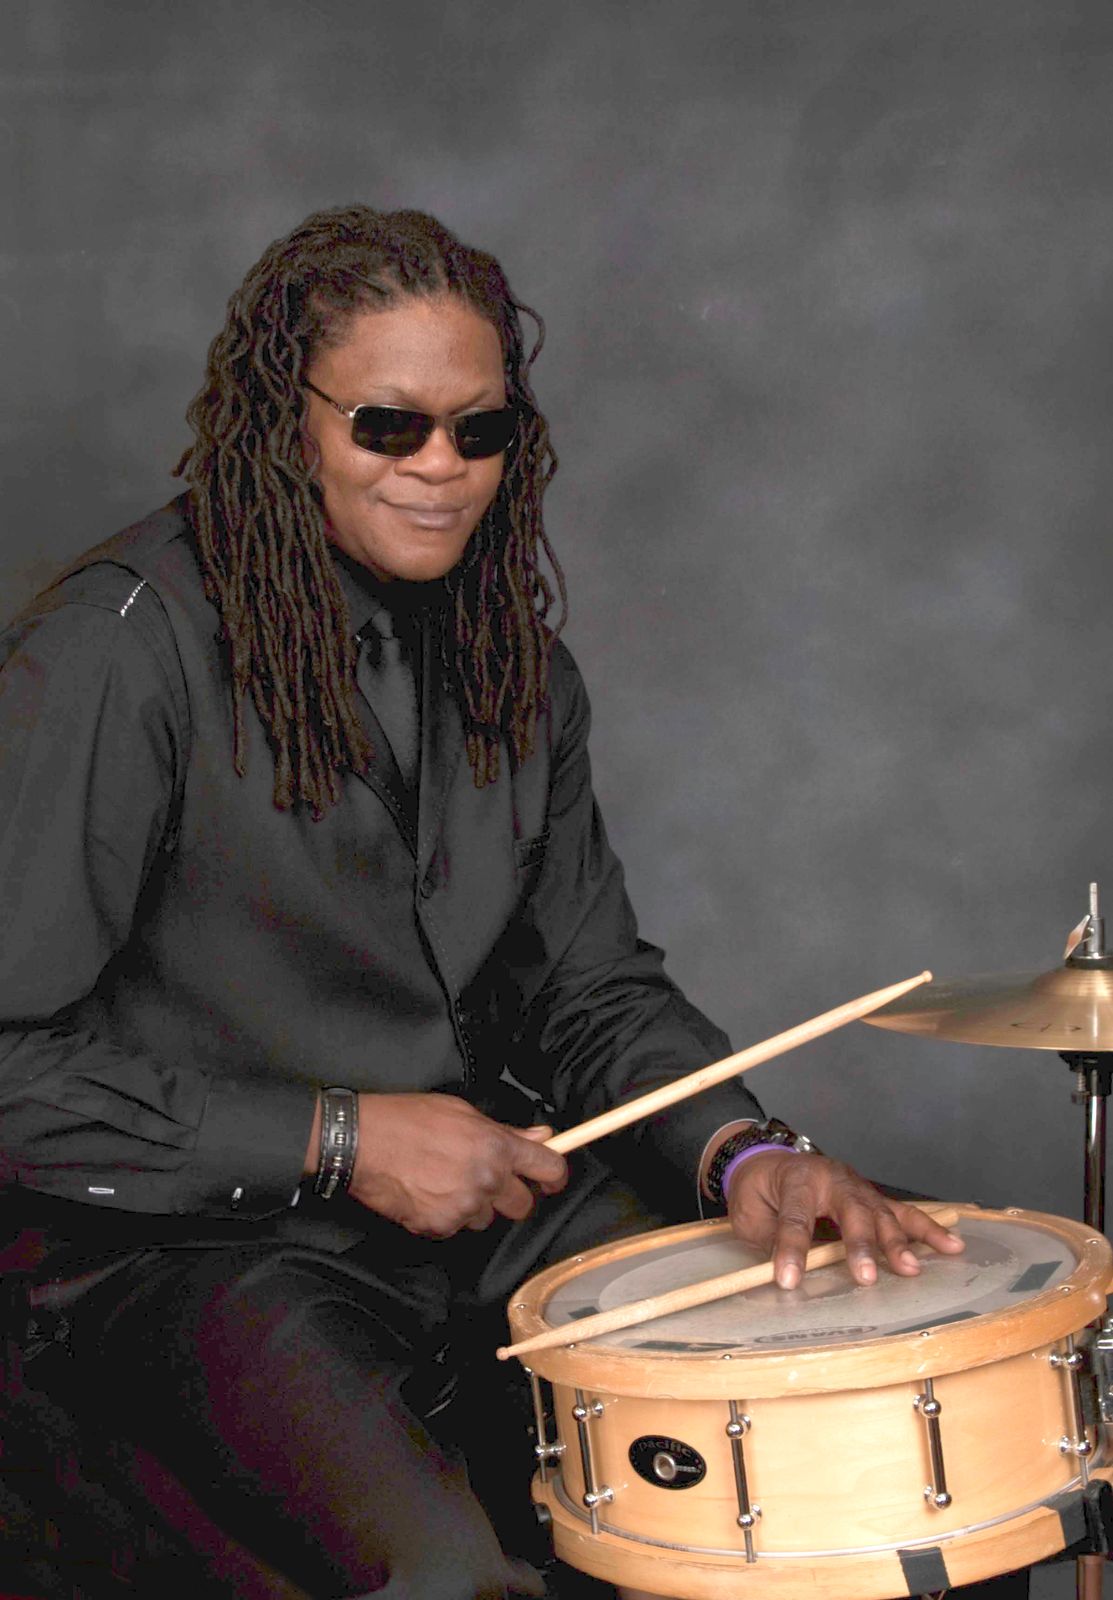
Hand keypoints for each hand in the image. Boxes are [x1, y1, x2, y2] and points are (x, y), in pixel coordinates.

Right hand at [347, 1094, 566, 1238]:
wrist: (361, 1143)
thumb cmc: (406, 1119)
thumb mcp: (461, 1111)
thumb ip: (505, 1130)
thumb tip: (541, 1135)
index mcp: (497, 1146)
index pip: (549, 1168)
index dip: (554, 1174)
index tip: (550, 1179)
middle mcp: (487, 1179)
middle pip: (523, 1205)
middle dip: (511, 1195)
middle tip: (488, 1180)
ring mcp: (463, 1207)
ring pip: (487, 1218)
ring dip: (475, 1206)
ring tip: (445, 1182)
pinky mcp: (440, 1227)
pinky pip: (455, 1228)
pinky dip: (445, 1216)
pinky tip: (426, 1194)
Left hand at [725, 1149, 964, 1288]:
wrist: (770, 1161)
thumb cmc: (760, 1190)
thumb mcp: (749, 1212)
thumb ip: (768, 1236)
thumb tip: (785, 1269)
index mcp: (797, 1178)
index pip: (796, 1216)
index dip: (792, 1249)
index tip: (788, 1280)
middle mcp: (833, 1178)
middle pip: (851, 1210)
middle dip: (859, 1245)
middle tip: (865, 1277)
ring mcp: (858, 1187)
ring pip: (882, 1214)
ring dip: (897, 1243)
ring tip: (910, 1269)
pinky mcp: (874, 1199)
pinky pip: (904, 1215)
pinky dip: (929, 1231)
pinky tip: (952, 1245)